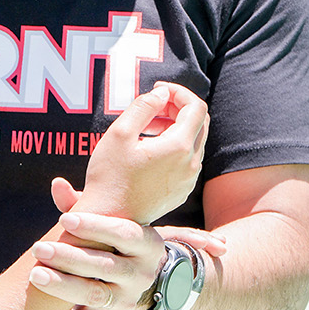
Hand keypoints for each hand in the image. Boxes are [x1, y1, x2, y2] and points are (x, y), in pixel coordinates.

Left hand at [28, 214, 227, 309]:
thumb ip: (82, 204)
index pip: (123, 233)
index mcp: (146, 243)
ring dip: (63, 287)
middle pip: (105, 266)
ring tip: (35, 275)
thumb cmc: (116, 237)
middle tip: (38, 248)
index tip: (64, 219)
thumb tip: (57, 185)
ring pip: (94, 295)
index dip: (95, 226)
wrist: (143, 275)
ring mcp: (126, 299)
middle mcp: (141, 273)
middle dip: (70, 258)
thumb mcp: (110, 219)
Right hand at [82, 81, 208, 222]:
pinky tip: (149, 150)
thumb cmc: (109, 176)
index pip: (195, 106)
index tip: (157, 91)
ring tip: (146, 128)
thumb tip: (161, 95)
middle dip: (178, 107)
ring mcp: (188, 180)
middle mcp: (191, 165)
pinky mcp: (181, 191)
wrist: (108, 218)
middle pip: (200, 122)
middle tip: (153, 106)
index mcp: (179, 147)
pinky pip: (188, 160)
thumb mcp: (119, 133)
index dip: (178, 92)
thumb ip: (143, 106)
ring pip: (194, 142)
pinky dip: (175, 147)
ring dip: (175, 127)